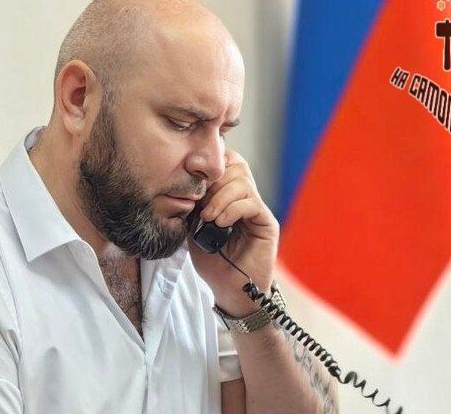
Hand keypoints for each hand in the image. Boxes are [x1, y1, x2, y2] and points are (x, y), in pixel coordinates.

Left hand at [187, 149, 278, 316]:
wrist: (229, 289)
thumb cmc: (212, 260)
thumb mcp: (194, 227)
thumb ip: (193, 204)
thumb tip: (183, 184)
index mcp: (229, 194)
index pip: (225, 162)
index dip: (209, 168)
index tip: (192, 187)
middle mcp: (246, 197)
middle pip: (236, 165)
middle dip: (213, 181)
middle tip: (200, 203)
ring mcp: (257, 209)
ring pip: (242, 181)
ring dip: (220, 197)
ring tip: (209, 217)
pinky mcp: (266, 222)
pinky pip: (251, 202)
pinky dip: (232, 209)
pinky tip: (220, 223)